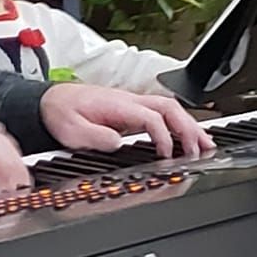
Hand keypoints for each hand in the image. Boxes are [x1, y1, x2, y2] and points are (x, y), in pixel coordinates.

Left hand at [39, 82, 213, 161]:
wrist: (51, 101)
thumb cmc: (61, 113)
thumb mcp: (72, 131)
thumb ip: (96, 138)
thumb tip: (118, 143)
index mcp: (117, 105)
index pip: (151, 117)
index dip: (162, 136)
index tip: (166, 155)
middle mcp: (129, 101)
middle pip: (170, 109)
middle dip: (189, 128)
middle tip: (202, 149)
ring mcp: (133, 105)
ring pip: (170, 110)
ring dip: (190, 126)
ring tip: (205, 145)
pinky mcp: (133, 111)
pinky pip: (163, 115)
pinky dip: (180, 126)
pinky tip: (188, 139)